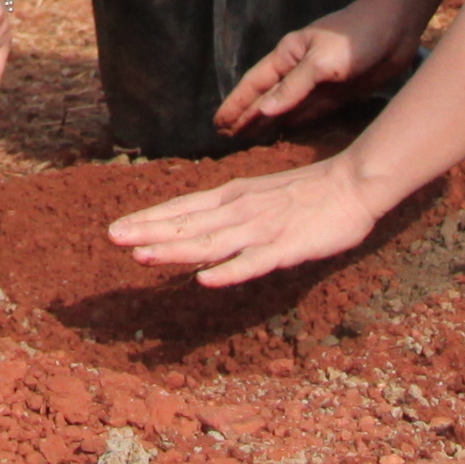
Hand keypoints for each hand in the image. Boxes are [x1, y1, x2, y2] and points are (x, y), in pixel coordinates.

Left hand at [103, 149, 402, 293]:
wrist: (353, 183)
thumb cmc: (307, 192)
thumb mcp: (258, 196)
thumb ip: (228, 214)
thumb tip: (196, 233)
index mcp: (233, 196)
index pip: (183, 207)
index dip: (149, 218)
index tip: (117, 228)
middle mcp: (240, 210)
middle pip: (188, 224)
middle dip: (148, 232)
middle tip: (111, 238)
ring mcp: (262, 229)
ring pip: (211, 243)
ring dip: (175, 249)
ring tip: (141, 257)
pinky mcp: (286, 248)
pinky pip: (253, 263)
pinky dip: (229, 272)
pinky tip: (205, 280)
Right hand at [215, 0, 424, 136]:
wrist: (396, 28)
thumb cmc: (355, 37)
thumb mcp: (321, 62)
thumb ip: (293, 88)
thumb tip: (262, 111)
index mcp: (288, 56)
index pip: (255, 84)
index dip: (237, 105)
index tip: (218, 123)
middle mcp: (299, 69)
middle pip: (267, 97)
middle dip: (247, 115)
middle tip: (227, 137)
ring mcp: (318, 81)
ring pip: (287, 107)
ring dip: (269, 121)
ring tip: (250, 138)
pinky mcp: (339, 91)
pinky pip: (311, 111)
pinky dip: (296, 121)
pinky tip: (287, 130)